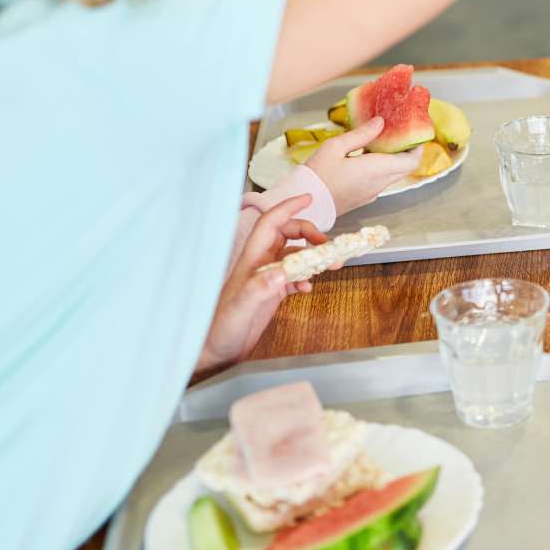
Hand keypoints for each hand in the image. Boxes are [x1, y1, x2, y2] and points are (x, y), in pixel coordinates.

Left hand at [198, 196, 325, 376]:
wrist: (218, 351)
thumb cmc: (222, 330)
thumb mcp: (241, 309)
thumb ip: (258, 289)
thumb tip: (281, 272)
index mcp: (252, 260)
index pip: (271, 224)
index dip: (288, 208)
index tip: (308, 198)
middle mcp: (260, 264)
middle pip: (287, 235)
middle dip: (309, 233)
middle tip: (327, 244)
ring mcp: (267, 278)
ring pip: (294, 255)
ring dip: (313, 256)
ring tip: (330, 265)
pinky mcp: (272, 293)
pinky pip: (294, 276)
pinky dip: (306, 278)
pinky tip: (308, 289)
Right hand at [304, 116, 419, 216]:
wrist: (305, 206)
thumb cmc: (317, 176)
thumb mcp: (335, 147)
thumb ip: (361, 134)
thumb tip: (380, 122)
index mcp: (377, 170)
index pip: (411, 160)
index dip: (416, 146)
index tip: (412, 133)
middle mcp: (379, 184)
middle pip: (404, 167)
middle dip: (405, 150)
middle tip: (396, 133)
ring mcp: (372, 193)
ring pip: (393, 174)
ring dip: (392, 159)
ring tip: (379, 141)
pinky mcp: (363, 198)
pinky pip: (380, 181)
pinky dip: (381, 168)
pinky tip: (365, 157)